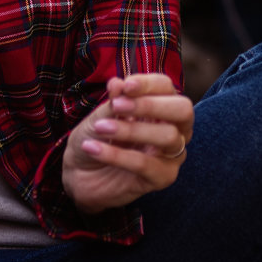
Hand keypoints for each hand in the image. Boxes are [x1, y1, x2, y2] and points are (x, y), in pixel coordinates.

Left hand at [61, 72, 192, 214]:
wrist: (79, 173)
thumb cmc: (96, 138)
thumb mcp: (100, 116)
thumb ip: (113, 101)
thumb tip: (118, 83)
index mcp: (161, 107)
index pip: (166, 87)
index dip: (148, 84)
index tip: (126, 86)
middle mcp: (174, 129)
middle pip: (183, 110)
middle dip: (150, 105)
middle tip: (117, 106)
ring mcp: (172, 155)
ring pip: (168, 136)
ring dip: (130, 130)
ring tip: (100, 128)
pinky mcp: (163, 178)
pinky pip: (145, 164)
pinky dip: (117, 155)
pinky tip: (93, 148)